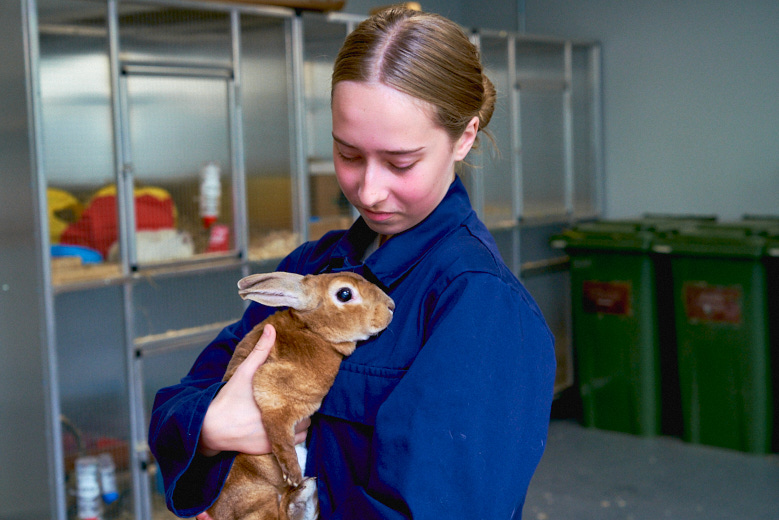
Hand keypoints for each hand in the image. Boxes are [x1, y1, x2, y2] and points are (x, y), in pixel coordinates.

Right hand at [198, 324, 309, 455]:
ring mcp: (275, 439)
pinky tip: (284, 425)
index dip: (310, 395)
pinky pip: (291, 444)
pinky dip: (292, 436)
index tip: (307, 389)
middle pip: (307, 417)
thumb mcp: (245, 372)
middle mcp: (280, 424)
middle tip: (299, 399)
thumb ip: (260, 351)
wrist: (211, 428)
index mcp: (278, 404)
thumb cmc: (228, 399)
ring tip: (293, 411)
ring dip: (300, 422)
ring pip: (302, 431)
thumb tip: (271, 328)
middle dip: (305, 408)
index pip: (309, 402)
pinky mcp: (268, 449)